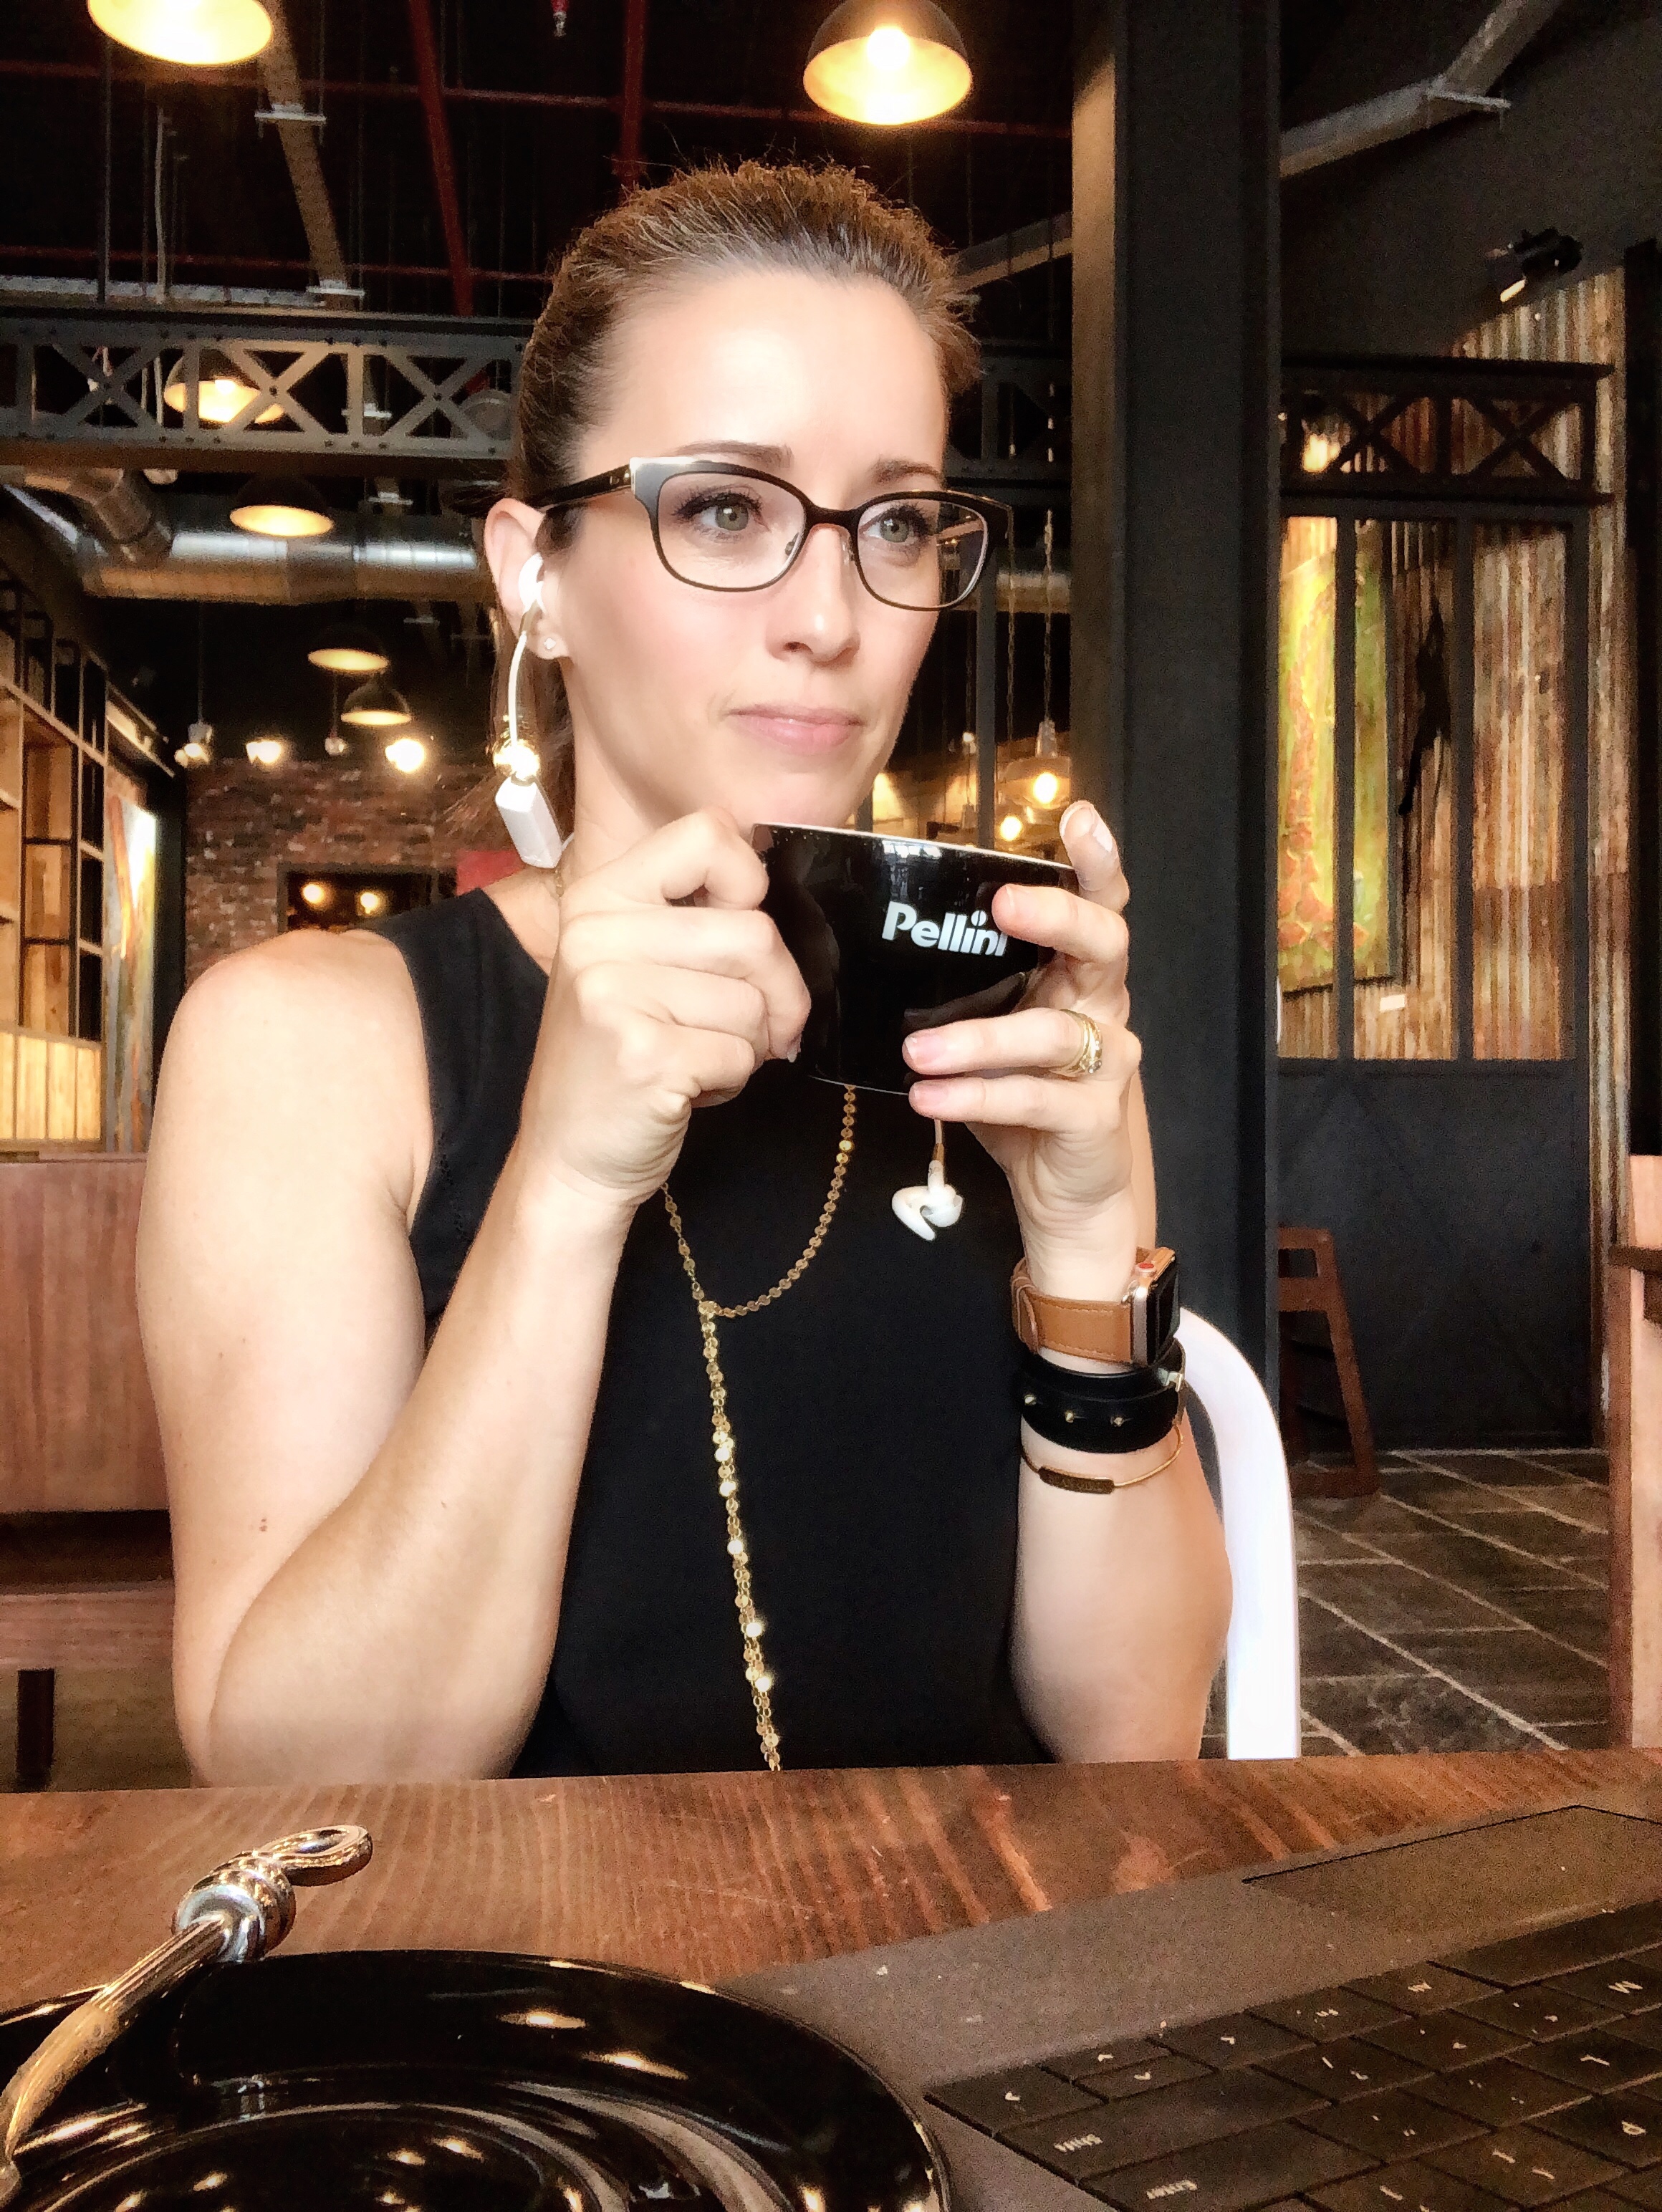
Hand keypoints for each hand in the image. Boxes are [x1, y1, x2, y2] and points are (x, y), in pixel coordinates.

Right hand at [516, 809, 810, 1211]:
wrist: (566, 1157)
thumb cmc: (617, 1057)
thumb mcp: (632, 964)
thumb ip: (689, 917)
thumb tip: (780, 898)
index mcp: (599, 895)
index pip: (709, 833)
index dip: (749, 884)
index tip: (737, 931)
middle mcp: (597, 934)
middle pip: (754, 931)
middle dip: (777, 993)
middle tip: (751, 1029)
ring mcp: (613, 993)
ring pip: (753, 1000)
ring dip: (750, 1043)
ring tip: (700, 1056)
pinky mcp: (643, 1054)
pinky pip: (741, 1053)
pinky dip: (732, 1079)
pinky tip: (687, 1087)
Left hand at [901, 801, 1140, 1292]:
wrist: (1067, 1196)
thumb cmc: (1022, 1104)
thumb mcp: (993, 1037)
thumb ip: (965, 994)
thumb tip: (878, 945)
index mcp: (1079, 977)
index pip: (1101, 905)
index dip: (1097, 859)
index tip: (1076, 817)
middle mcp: (1104, 1008)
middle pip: (1103, 944)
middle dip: (1056, 916)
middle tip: (1000, 905)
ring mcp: (1108, 1063)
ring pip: (1050, 1031)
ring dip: (978, 1039)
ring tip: (916, 1052)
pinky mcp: (1095, 1118)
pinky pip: (1035, 1097)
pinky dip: (978, 1096)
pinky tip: (930, 1099)